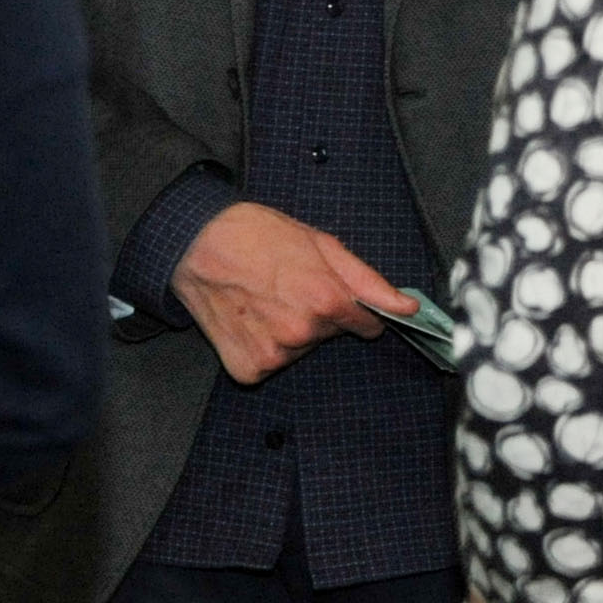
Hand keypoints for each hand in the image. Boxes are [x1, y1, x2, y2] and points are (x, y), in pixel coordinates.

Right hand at [171, 200, 399, 384]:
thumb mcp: (319, 243)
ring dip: (289, 330)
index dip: (354, 308)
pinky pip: (271, 363)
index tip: (338, 297)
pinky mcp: (249, 369)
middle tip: (286, 284)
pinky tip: (248, 319)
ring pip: (300, 348)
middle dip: (317, 313)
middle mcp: (302, 332)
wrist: (195, 242)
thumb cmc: (255, 234)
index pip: (368, 324)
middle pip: (330, 334)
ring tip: (263, 298)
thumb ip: (368, 280)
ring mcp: (274, 354)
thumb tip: (407, 307)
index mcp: (326, 299)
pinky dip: (263, 345)